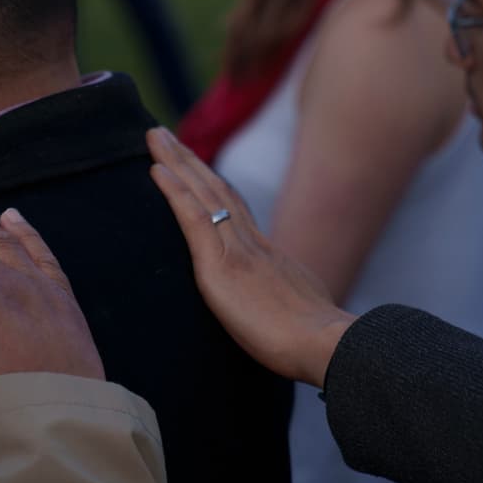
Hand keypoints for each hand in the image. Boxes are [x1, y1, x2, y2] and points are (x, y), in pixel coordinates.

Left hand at [146, 127, 355, 387]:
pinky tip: (156, 171)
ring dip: (176, 162)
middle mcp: (252, 244)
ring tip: (155, 136)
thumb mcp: (297, 314)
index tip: (192, 165)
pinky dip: (174, 191)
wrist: (326, 346)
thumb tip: (283, 314)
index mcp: (267, 256)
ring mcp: (238, 250)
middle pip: (216, 190)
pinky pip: (194, 218)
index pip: (233, 211)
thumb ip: (281, 305)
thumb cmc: (315, 344)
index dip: (211, 185)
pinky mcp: (222, 265)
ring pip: (202, 193)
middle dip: (188, 161)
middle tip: (163, 135)